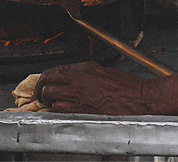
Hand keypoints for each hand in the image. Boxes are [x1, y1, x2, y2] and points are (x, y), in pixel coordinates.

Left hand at [33, 62, 154, 114]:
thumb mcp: (102, 71)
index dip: (46, 78)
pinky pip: (59, 108)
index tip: (43, 83)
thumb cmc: (126, 86)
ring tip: (49, 103)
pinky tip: (60, 110)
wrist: (138, 98)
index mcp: (83, 68)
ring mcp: (79, 94)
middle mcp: (78, 79)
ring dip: (46, 99)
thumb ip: (84, 73)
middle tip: (38, 94)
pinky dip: (55, 109)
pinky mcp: (82, 109)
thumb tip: (71, 76)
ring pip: (50, 94)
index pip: (55, 70)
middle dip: (39, 87)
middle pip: (47, 79)